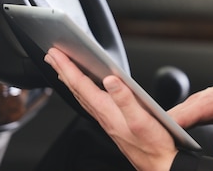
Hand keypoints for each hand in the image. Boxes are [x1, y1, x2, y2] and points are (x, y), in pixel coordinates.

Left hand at [44, 48, 177, 170]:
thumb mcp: (142, 119)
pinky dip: (84, 91)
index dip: (67, 67)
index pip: (81, 85)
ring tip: (62, 69)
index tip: (55, 54)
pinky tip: (86, 88)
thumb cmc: (155, 146)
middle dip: (63, 71)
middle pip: (77, 90)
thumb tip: (111, 80)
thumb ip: (126, 99)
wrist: (161, 166)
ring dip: (71, 81)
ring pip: (83, 97)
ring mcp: (108, 120)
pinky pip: (91, 103)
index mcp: (108, 112)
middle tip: (51, 56)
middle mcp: (104, 116)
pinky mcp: (114, 123)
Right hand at [168, 70, 212, 157]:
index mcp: (206, 102)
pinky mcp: (195, 106)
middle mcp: (197, 100)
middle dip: (161, 130)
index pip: (180, 117)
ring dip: (164, 127)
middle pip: (171, 115)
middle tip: (156, 147)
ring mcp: (194, 102)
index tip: (161, 142)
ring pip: (173, 115)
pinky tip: (171, 137)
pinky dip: (172, 125)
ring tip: (160, 144)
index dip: (167, 129)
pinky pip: (179, 115)